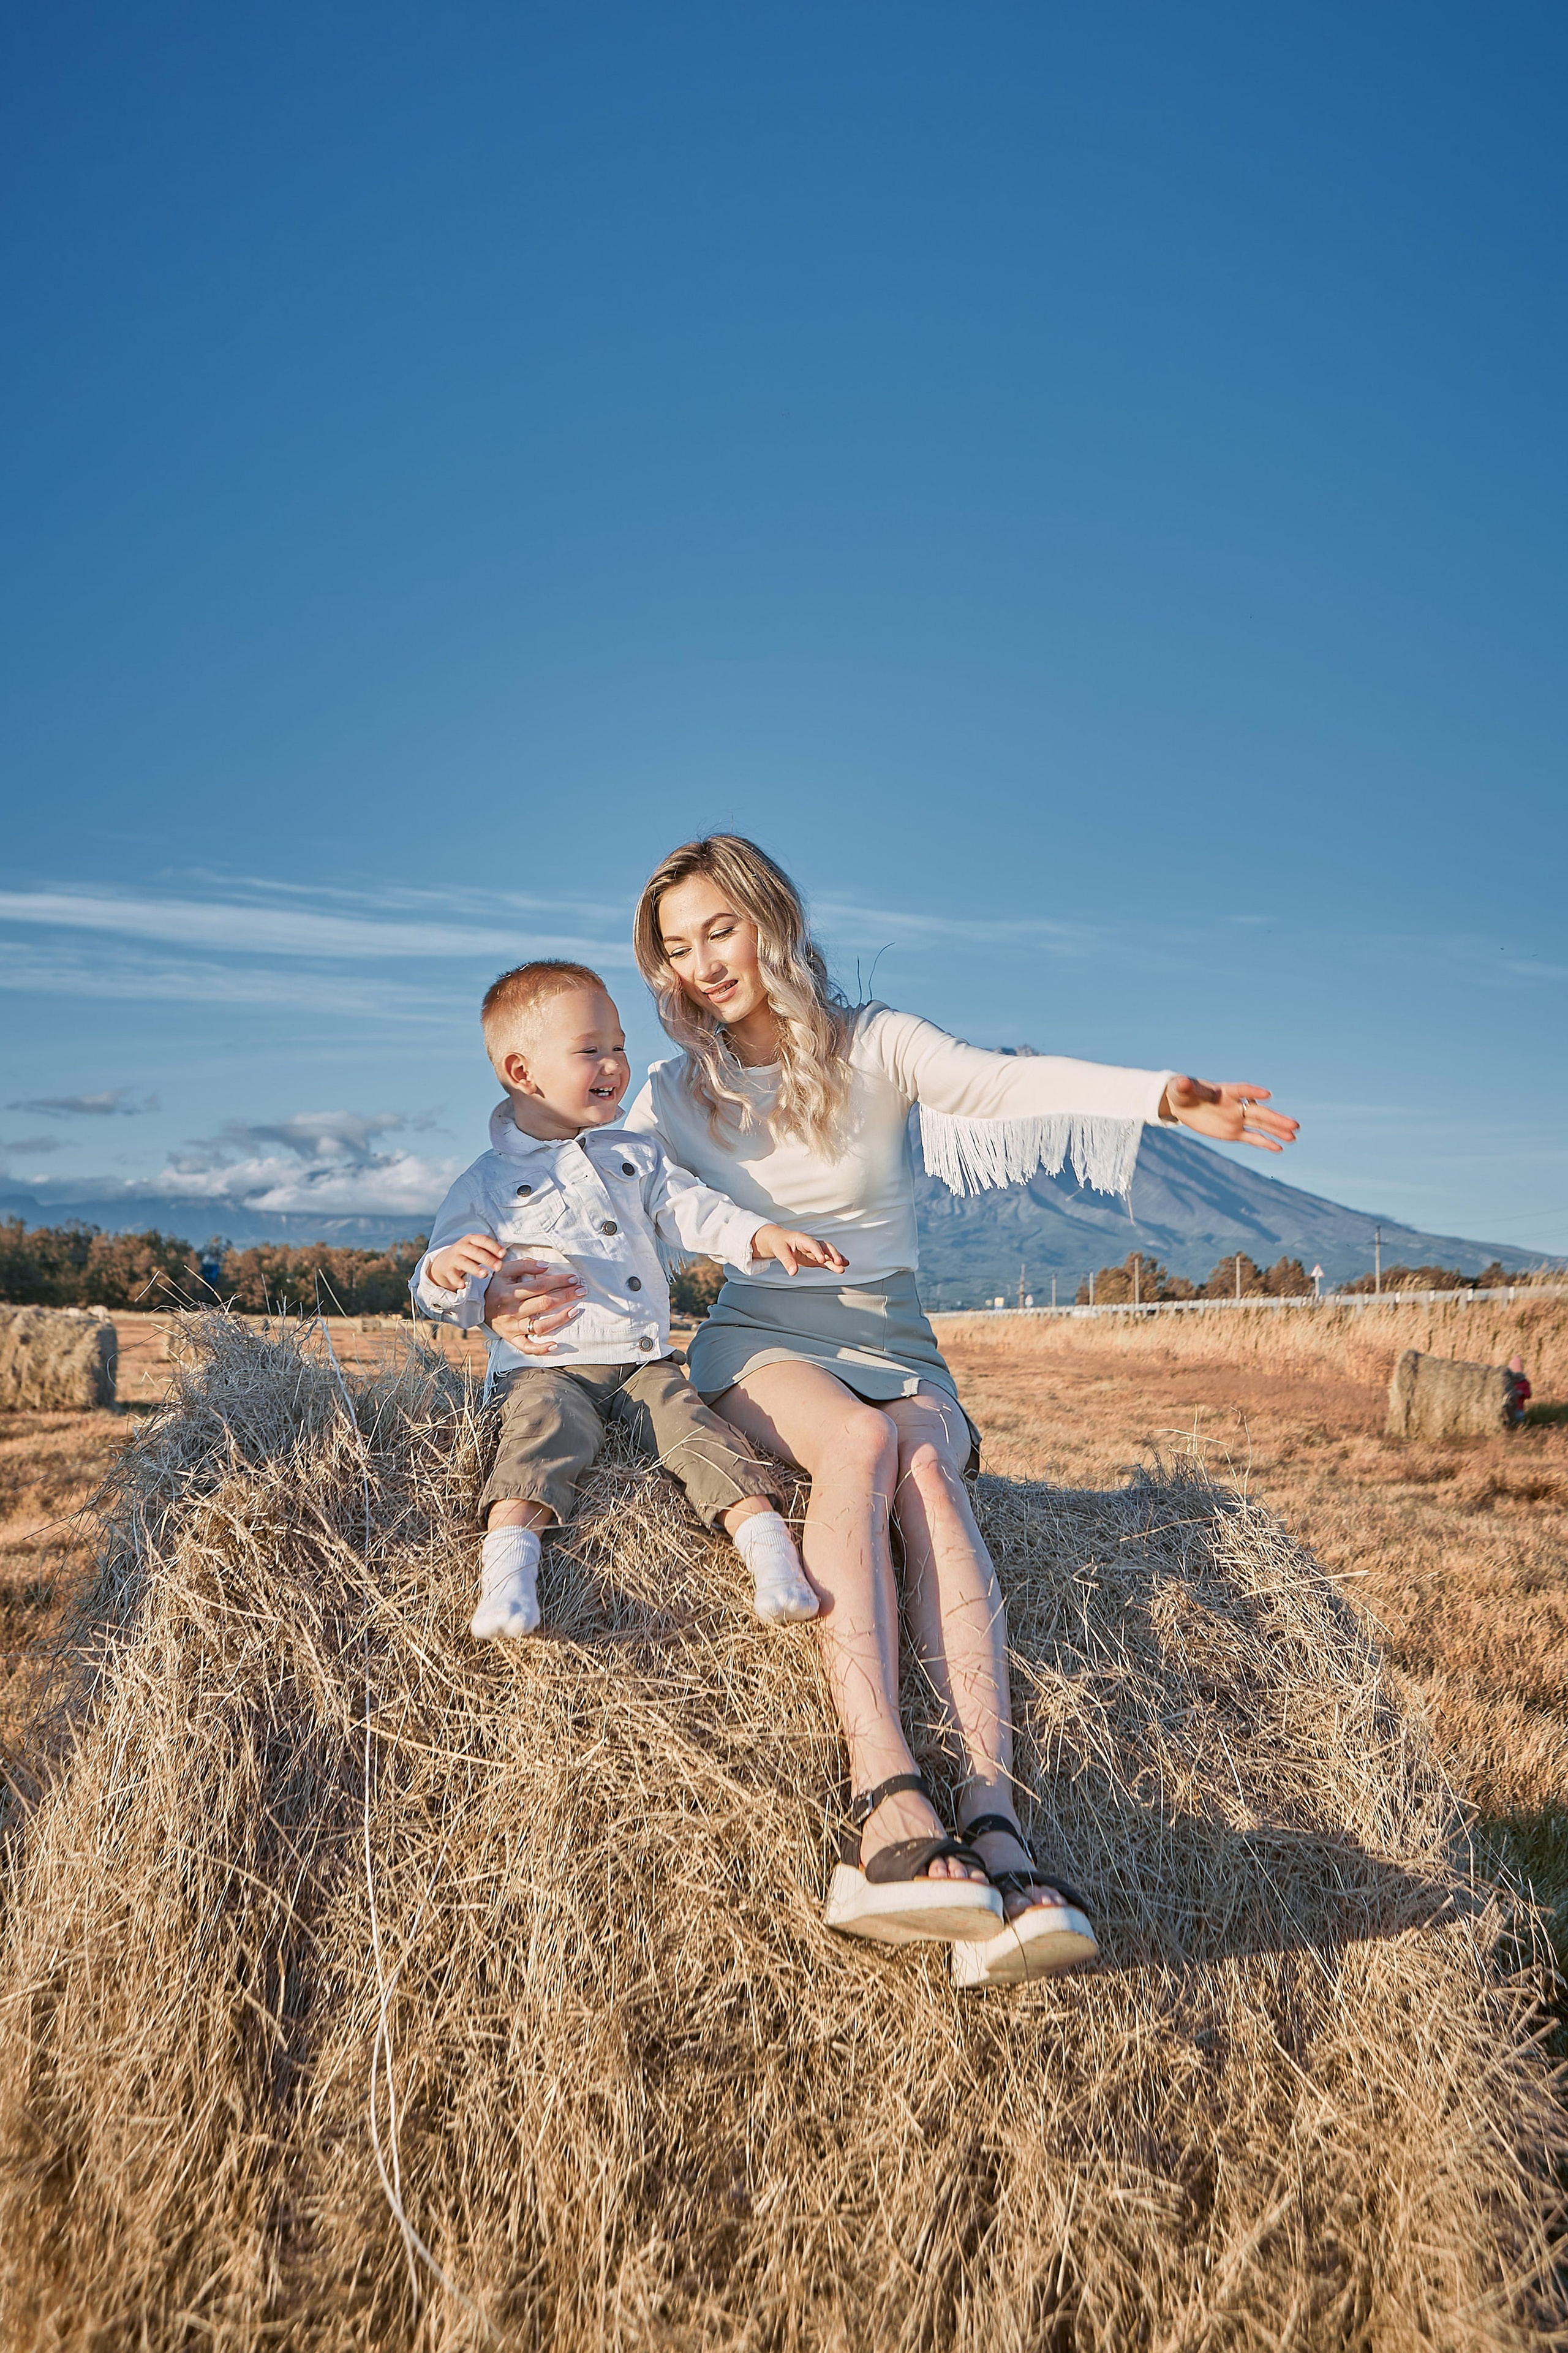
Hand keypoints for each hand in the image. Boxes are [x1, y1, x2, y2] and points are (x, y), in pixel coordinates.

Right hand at [426, 1233, 505, 1290]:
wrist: (444, 1261)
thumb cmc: (467, 1255)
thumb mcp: (478, 1249)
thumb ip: (490, 1252)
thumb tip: (503, 1255)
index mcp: (471, 1239)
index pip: (483, 1240)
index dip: (494, 1247)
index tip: (503, 1254)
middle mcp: (462, 1247)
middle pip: (475, 1251)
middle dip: (488, 1259)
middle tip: (499, 1267)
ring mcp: (454, 1258)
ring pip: (464, 1262)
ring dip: (475, 1268)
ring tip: (485, 1274)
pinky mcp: (448, 1270)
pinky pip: (452, 1275)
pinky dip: (456, 1280)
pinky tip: (462, 1285)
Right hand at [485, 1256, 584, 1355]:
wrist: (474, 1305)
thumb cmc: (495, 1285)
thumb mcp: (504, 1270)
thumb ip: (524, 1265)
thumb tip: (546, 1267)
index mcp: (510, 1292)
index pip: (540, 1286)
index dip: (559, 1281)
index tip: (574, 1279)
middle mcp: (512, 1310)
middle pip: (544, 1304)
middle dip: (566, 1296)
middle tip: (582, 1291)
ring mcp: (512, 1327)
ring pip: (539, 1326)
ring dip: (560, 1319)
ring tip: (575, 1311)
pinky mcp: (511, 1338)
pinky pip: (527, 1347)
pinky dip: (541, 1348)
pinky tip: (556, 1344)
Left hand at [752, 1225, 849, 1276]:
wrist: (781, 1240)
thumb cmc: (780, 1243)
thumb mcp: (780, 1251)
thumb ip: (787, 1261)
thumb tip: (792, 1272)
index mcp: (802, 1239)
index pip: (812, 1244)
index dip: (818, 1251)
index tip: (822, 1260)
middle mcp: (812, 1243)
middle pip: (825, 1247)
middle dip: (832, 1254)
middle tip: (838, 1262)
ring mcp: (816, 1250)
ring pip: (829, 1253)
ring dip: (837, 1259)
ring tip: (844, 1266)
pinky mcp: (816, 1258)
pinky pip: (827, 1260)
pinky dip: (834, 1264)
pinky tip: (842, 1267)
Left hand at [1160, 1077, 1298, 1153]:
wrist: (1183, 1105)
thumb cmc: (1182, 1092)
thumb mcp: (1180, 1088)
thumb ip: (1184, 1086)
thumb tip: (1181, 1082)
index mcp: (1225, 1092)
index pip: (1242, 1091)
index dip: (1253, 1092)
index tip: (1267, 1095)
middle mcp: (1235, 1105)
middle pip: (1258, 1112)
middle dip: (1276, 1118)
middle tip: (1295, 1124)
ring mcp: (1236, 1119)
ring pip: (1260, 1125)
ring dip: (1277, 1130)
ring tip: (1294, 1136)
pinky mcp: (1233, 1132)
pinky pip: (1252, 1138)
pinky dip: (1265, 1143)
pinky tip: (1280, 1148)